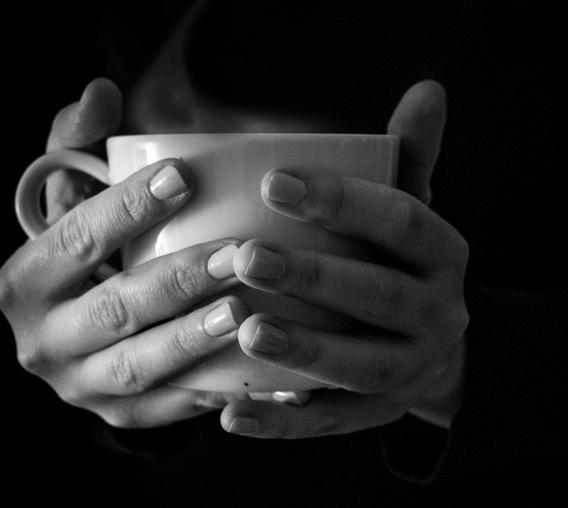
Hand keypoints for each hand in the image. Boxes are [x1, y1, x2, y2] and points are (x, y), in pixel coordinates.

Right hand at [0, 78, 250, 427]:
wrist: (73, 329)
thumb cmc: (83, 252)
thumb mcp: (70, 196)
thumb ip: (78, 143)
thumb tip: (101, 92)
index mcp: (26, 279)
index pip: (75, 238)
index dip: (126, 208)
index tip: (184, 177)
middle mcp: (43, 339)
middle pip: (113, 309)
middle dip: (176, 281)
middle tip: (237, 253)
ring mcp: (79, 386)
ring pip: (138, 366)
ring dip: (193, 341)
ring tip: (245, 313)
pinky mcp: (117, 415)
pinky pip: (167, 410)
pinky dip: (213, 395)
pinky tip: (257, 381)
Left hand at [221, 80, 468, 437]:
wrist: (432, 346)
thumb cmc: (401, 263)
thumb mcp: (410, 212)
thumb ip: (411, 159)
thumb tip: (427, 91)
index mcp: (443, 254)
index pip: (402, 220)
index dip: (343, 201)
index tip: (273, 181)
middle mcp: (437, 313)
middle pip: (378, 295)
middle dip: (314, 276)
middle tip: (245, 257)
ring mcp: (410, 369)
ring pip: (359, 364)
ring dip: (303, 349)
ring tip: (245, 330)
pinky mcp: (377, 414)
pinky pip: (332, 422)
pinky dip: (284, 422)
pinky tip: (232, 415)